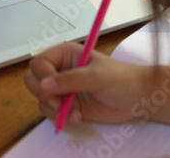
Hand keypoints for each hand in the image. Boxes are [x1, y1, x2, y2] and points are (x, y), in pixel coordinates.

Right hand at [23, 42, 149, 126]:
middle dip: (43, 94)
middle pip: (33, 79)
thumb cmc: (120, 79)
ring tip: (74, 112)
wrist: (136, 99)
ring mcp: (62, 88)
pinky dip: (60, 117)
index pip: (39, 62)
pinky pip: (50, 112)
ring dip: (53, 108)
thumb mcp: (96, 77)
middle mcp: (60, 69)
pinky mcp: (66, 104)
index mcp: (65, 54)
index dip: (42, 76)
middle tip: (58, 103)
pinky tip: (77, 117)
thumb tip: (43, 85)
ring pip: (40, 98)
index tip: (51, 89)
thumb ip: (69, 80)